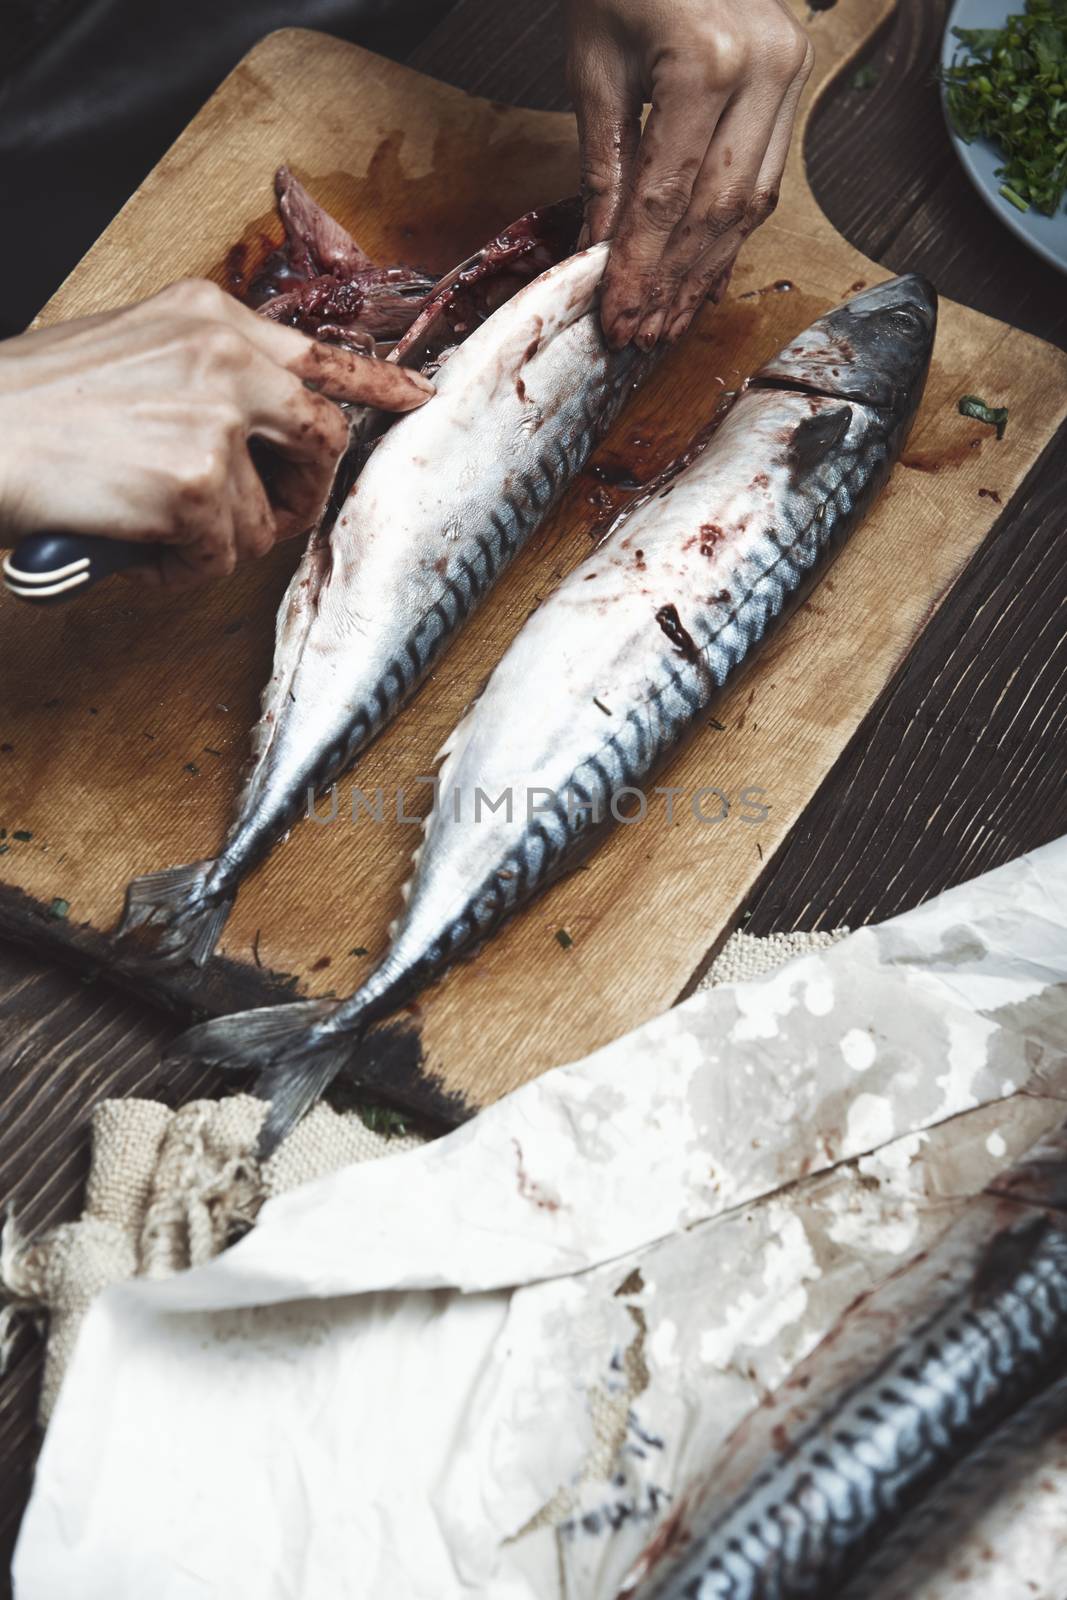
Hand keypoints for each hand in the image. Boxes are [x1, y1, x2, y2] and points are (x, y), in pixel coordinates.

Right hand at [0, 279, 433, 585]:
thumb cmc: (31, 404)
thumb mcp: (130, 351)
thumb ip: (200, 371)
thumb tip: (251, 425)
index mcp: (208, 316)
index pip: (319, 352)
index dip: (378, 383)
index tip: (419, 396)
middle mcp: (224, 357)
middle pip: (324, 438)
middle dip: (304, 490)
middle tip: (268, 517)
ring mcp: (215, 420)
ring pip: (268, 515)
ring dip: (220, 541)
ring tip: (158, 532)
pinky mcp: (196, 486)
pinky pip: (222, 557)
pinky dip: (180, 571)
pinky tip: (136, 549)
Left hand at [565, 0, 812, 347]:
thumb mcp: (594, 70)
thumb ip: (604, 169)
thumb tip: (599, 254)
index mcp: (707, 62)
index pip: (669, 198)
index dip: (640, 268)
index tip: (617, 316)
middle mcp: (764, 69)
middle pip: (719, 210)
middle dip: (676, 282)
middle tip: (643, 333)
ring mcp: (790, 72)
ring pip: (752, 202)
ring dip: (707, 270)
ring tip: (670, 319)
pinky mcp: (797, 76)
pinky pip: (766, 174)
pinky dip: (731, 230)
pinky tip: (703, 272)